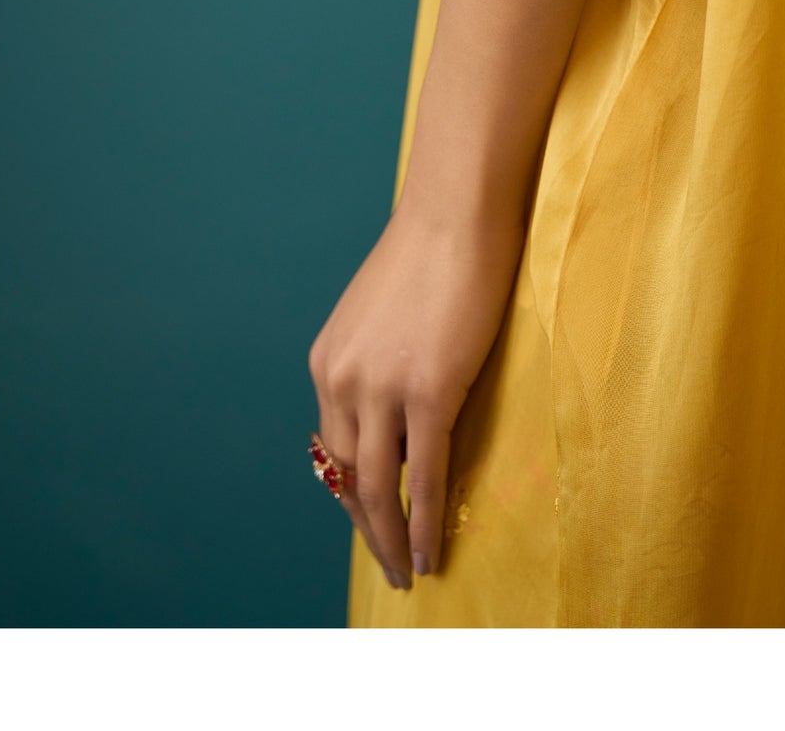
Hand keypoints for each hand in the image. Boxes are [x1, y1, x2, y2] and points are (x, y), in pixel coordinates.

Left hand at [308, 192, 524, 587]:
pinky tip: (433, 550)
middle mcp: (342, 380)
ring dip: (391, 539)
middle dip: (368, 528)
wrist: (456, 213)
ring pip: (380, 487)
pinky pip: (426, 474)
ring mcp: (383, 388)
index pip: (335, 447)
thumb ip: (380, 365)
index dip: (354, 492)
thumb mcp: (383, 316)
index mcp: (328, 363)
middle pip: (348, 477)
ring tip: (411, 571)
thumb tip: (401, 414)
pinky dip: (426, 520)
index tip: (373, 522)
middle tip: (390, 565)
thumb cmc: (432, 253)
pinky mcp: (430, 391)